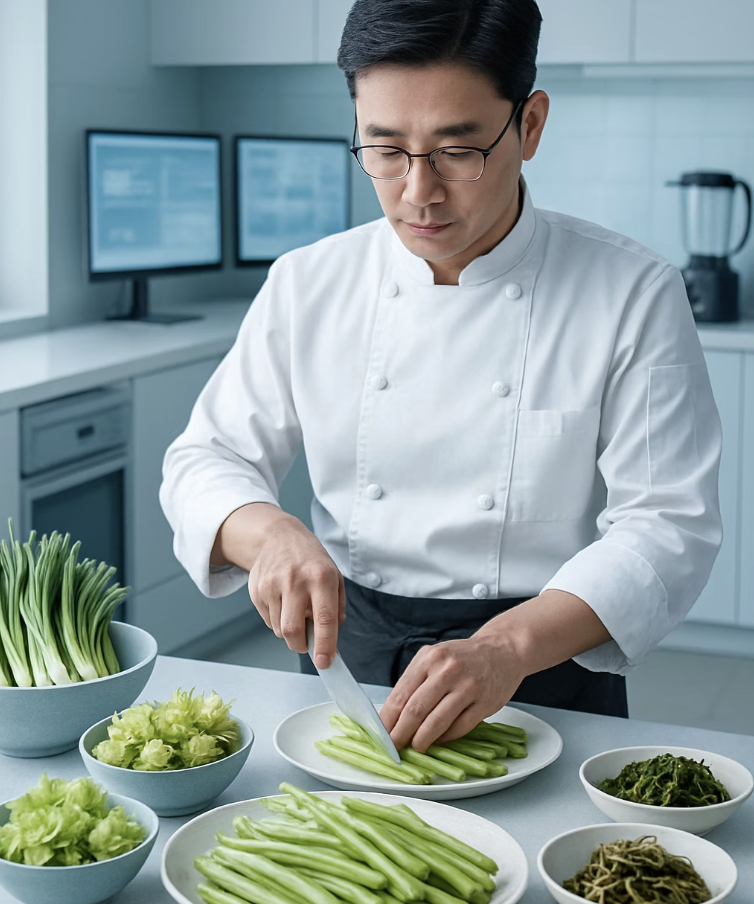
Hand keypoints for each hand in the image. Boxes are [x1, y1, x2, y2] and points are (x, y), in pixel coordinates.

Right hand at [247, 515, 345, 666]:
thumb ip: (336, 607)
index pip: (324, 619)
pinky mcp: (257, 590)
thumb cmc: (310, 560)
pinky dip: (277, 620)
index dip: (325, 645)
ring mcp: (273, 585)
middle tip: (307, 643)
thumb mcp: (334, 576)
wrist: (278, 536)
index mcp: (321, 577)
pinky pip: (268, 620)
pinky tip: (282, 602)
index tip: (324, 663)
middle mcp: (296, 580)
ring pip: (279, 629)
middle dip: (300, 646)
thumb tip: (333, 638)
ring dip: (289, 631)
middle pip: (293, 631)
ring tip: (295, 611)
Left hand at [379, 632, 524, 752]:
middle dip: (400, 734)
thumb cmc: (463, 658)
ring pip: (436, 723)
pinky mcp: (484, 703)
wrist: (503, 650)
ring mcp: (467, 687)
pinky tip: (439, 739)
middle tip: (394, 748)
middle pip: (415, 711)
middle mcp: (447, 671)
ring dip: (422, 740)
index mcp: (429, 658)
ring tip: (416, 747)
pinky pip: (459, 728)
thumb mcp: (434, 658)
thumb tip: (393, 717)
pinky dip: (445, 738)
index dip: (388, 720)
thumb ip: (415, 682)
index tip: (381, 736)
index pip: (400, 695)